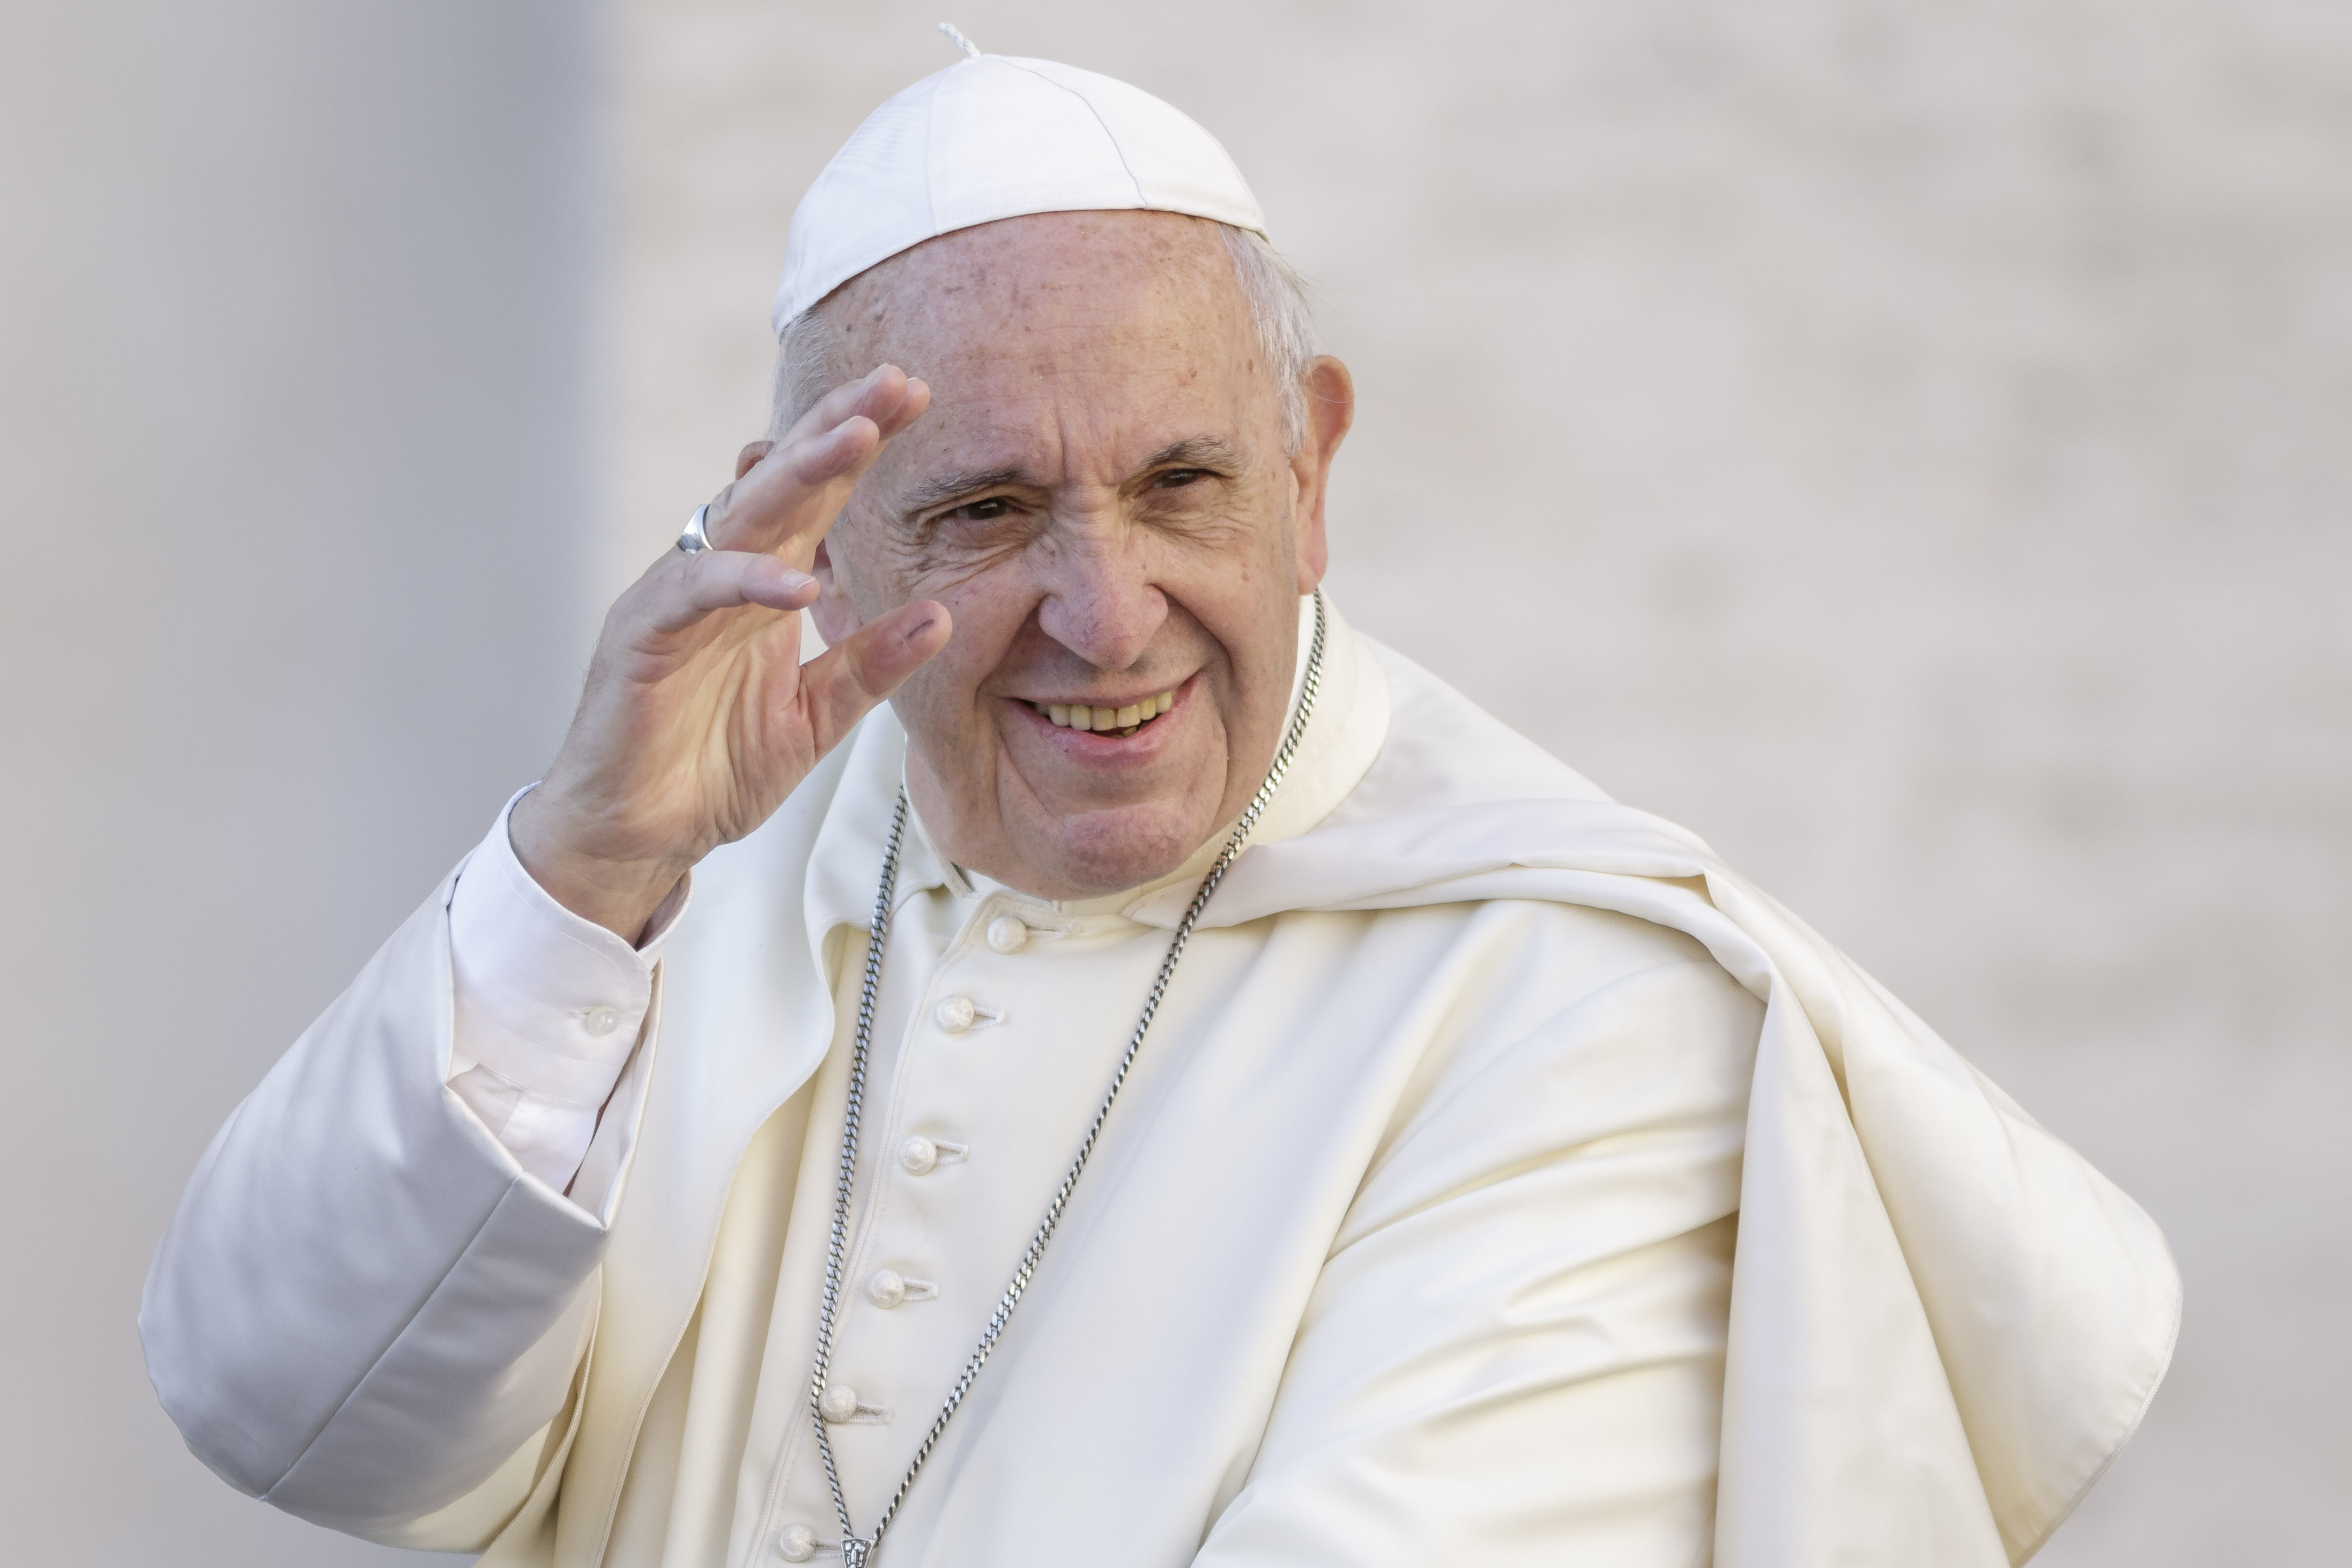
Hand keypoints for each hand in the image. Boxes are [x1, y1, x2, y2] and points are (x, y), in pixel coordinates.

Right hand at [510, 365, 949, 939]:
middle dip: (838, 427)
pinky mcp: (641, 639)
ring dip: (798, 475)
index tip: (917, 397)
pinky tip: (796, 581)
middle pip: (783, 482)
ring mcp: (677, 600)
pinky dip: (744, 583)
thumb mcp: (817, 718)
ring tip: (857, 439)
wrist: (639, 835)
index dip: (860, 445)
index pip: (819, 496)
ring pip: (740, 518)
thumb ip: (871, 666)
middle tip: (896, 381)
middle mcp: (722, 575)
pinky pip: (694, 595)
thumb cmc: (715, 768)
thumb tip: (942, 614)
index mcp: (765, 584)